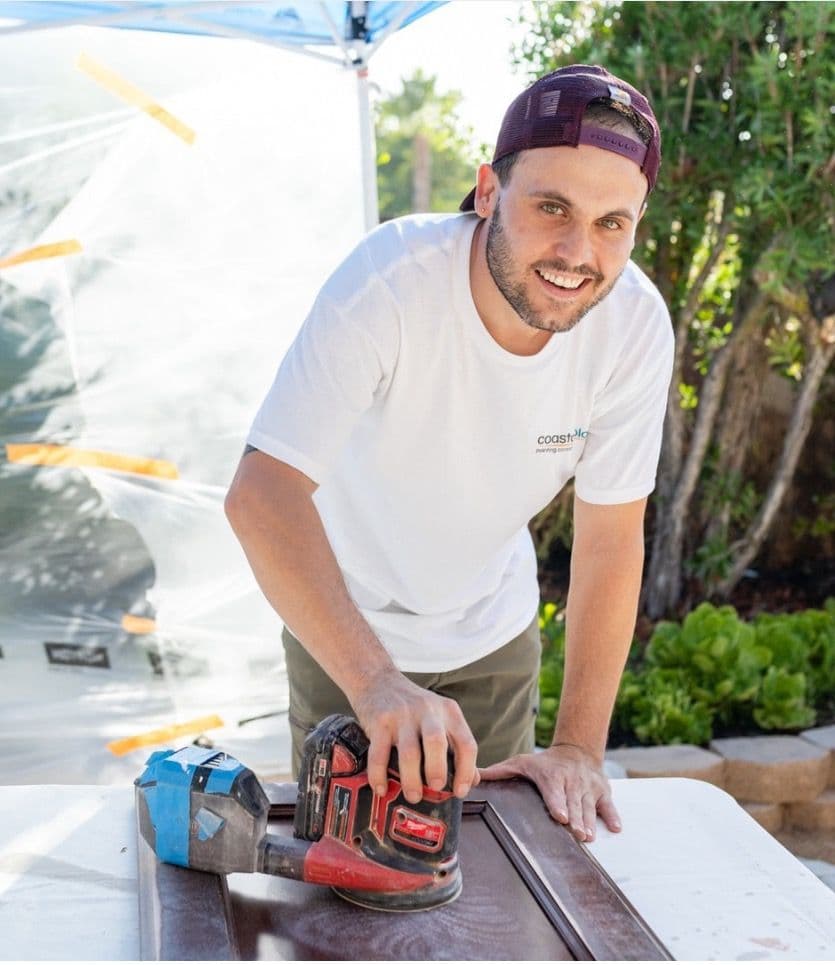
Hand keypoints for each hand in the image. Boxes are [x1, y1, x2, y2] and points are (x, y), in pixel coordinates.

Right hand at [350, 668, 478, 804]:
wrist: (377, 678)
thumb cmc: (412, 705)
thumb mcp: (439, 716)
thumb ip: (455, 744)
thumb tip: (472, 779)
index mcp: (448, 711)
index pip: (466, 743)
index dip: (467, 770)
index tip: (460, 791)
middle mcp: (427, 711)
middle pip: (437, 743)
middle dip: (437, 771)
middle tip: (435, 788)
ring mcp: (402, 715)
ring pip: (409, 752)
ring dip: (411, 779)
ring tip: (413, 795)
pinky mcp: (380, 721)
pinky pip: (379, 754)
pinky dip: (379, 775)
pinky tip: (381, 788)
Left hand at [478, 744, 620, 842]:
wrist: (577, 750)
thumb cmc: (545, 763)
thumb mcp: (522, 762)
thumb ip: (499, 772)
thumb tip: (473, 778)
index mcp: (551, 776)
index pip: (554, 791)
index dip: (558, 803)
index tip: (560, 816)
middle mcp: (571, 781)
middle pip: (573, 803)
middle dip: (575, 819)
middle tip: (577, 834)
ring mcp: (588, 787)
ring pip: (589, 806)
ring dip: (589, 821)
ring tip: (588, 837)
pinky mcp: (602, 791)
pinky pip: (608, 804)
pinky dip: (612, 816)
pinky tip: (615, 828)